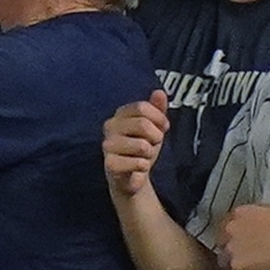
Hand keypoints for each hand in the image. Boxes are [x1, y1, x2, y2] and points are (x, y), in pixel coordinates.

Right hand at [102, 92, 169, 206]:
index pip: (142, 107)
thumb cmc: (142, 149)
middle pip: (142, 124)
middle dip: (156, 137)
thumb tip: (159, 92)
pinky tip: (137, 167)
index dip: (158, 118)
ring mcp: (107, 145)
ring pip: (141, 145)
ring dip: (149, 154)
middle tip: (152, 144)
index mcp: (120, 114)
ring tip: (143, 156)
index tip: (162, 127)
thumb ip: (157, 109)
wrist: (132, 177)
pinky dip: (143, 166)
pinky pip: (138, 162)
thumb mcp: (154, 126)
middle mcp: (110, 126)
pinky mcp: (109, 164)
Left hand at [218, 202, 269, 269]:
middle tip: (248, 253)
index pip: (226, 223)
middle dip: (232, 248)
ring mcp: (230, 249)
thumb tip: (258, 222)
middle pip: (222, 242)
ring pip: (225, 260)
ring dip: (236, 263)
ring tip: (252, 265)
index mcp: (239, 213)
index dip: (234, 233)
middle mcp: (230, 230)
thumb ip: (257, 216)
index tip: (241, 238)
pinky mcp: (236, 267)